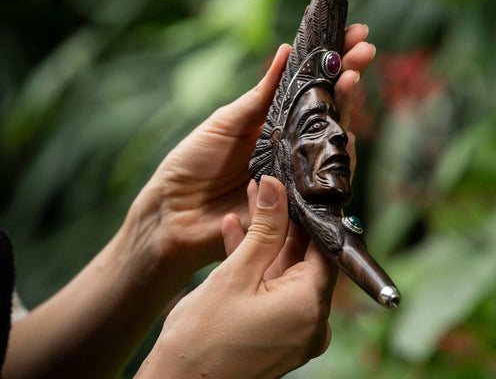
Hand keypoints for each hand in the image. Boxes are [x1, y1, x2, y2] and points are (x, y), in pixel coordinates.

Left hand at [124, 24, 373, 280]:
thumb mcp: (227, 121)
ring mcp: (296, 170)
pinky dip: (337, 156)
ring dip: (346, 106)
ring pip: (331, 137)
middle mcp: (290, 143)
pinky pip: (325, 179)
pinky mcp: (298, 201)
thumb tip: (287, 51)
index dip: (330, 61)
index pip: (308, 87)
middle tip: (364, 48)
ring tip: (352, 76)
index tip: (352, 34)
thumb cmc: (195, 162)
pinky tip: (347, 131)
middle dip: (347, 75)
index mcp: (272, 120)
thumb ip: (261, 95)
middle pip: (328, 107)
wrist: (175, 211)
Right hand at [136, 176, 336, 378]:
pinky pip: (270, 290)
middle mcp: (309, 322)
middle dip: (280, 222)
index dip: (306, 214)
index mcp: (310, 307)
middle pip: (301, 257)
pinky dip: (255, 266)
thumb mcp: (237, 273)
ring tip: (248, 204)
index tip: (292, 188)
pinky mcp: (273, 333)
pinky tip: (234, 234)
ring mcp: (292, 330)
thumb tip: (276, 187)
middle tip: (265, 190)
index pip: (322, 247)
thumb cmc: (203, 338)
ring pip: (282, 271)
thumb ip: (264, 227)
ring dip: (263, 240)